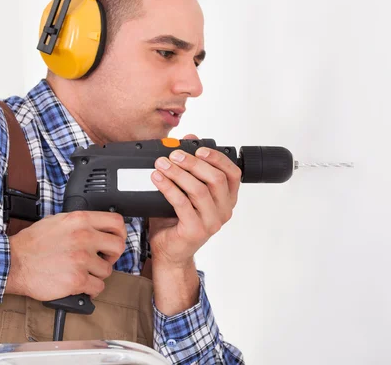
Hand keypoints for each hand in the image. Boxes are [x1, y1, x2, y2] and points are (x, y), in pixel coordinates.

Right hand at [5, 211, 126, 299]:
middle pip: (118, 246)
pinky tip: (80, 285)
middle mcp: (84, 237)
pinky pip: (98, 287)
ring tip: (83, 272)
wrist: (13, 263)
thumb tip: (97, 228)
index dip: (120, 232)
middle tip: (102, 259)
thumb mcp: (57, 221)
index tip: (116, 239)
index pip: (116, 221)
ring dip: (97, 274)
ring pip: (108, 270)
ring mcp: (81, 259)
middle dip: (112, 255)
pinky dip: (91, 289)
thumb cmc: (32, 244)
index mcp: (80, 220)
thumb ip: (80, 223)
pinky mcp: (77, 280)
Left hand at [149, 134, 241, 267]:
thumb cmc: (177, 220)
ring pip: (199, 190)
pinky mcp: (195, 230)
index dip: (217, 158)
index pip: (233, 173)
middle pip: (215, 179)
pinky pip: (182, 203)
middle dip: (193, 163)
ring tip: (161, 164)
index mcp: (227, 199)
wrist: (169, 251)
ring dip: (178, 173)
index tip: (199, 149)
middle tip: (173, 155)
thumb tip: (189, 138)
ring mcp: (211, 222)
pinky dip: (168, 187)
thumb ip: (189, 165)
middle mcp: (224, 211)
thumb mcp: (185, 189)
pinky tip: (157, 178)